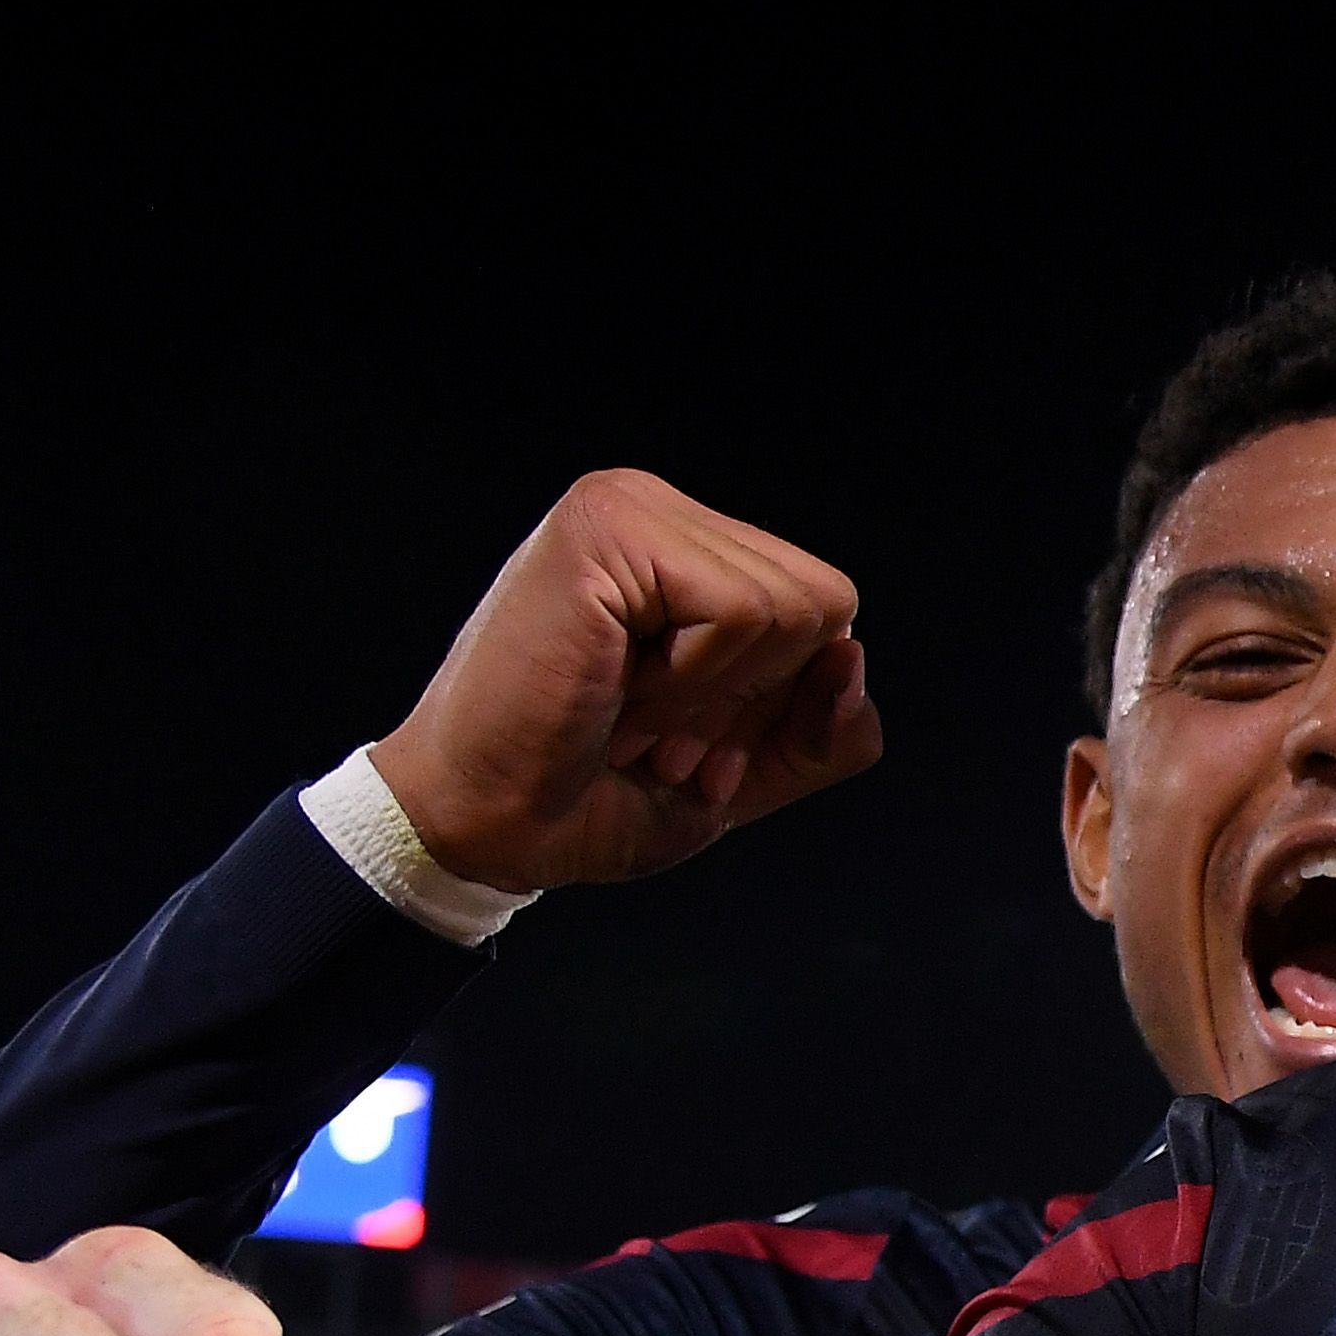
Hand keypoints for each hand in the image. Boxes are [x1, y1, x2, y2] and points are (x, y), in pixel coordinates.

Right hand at [365, 469, 877, 890]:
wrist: (482, 828)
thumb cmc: (587, 797)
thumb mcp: (743, 772)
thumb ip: (823, 725)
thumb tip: (854, 655)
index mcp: (685, 549)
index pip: (824, 610)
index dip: (774, 701)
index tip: (680, 737)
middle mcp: (658, 509)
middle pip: (826, 603)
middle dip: (749, 699)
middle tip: (648, 726)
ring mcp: (629, 507)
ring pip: (794, 607)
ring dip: (711, 695)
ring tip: (626, 706)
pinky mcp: (607, 528)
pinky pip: (743, 613)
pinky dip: (691, 683)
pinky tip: (614, 687)